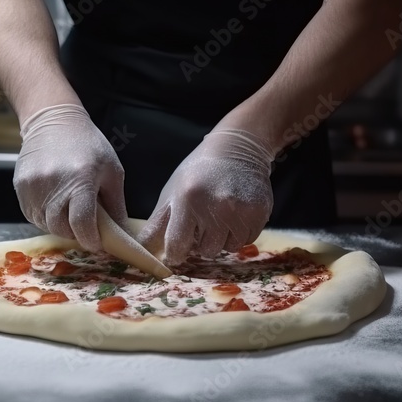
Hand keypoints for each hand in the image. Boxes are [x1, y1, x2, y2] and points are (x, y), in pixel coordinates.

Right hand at [13, 104, 127, 251]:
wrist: (53, 120)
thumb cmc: (89, 144)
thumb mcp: (112, 171)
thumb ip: (116, 206)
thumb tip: (122, 235)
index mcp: (81, 179)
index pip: (82, 223)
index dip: (90, 240)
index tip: (97, 243)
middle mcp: (54, 184)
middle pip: (62, 228)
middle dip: (76, 233)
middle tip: (85, 226)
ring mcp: (33, 186)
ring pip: (46, 224)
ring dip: (60, 225)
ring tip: (70, 210)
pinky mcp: (20, 186)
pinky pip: (32, 214)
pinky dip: (46, 216)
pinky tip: (55, 203)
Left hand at [138, 129, 273, 265]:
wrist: (237, 148)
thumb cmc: (198, 171)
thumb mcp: (172, 192)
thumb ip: (157, 223)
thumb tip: (142, 250)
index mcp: (189, 199)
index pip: (178, 246)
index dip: (176, 253)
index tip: (177, 251)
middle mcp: (217, 206)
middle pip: (206, 251)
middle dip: (202, 242)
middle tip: (203, 221)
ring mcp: (241, 211)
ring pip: (228, 248)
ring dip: (222, 239)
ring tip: (220, 216)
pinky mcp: (260, 213)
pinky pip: (246, 240)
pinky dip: (239, 233)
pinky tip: (235, 214)